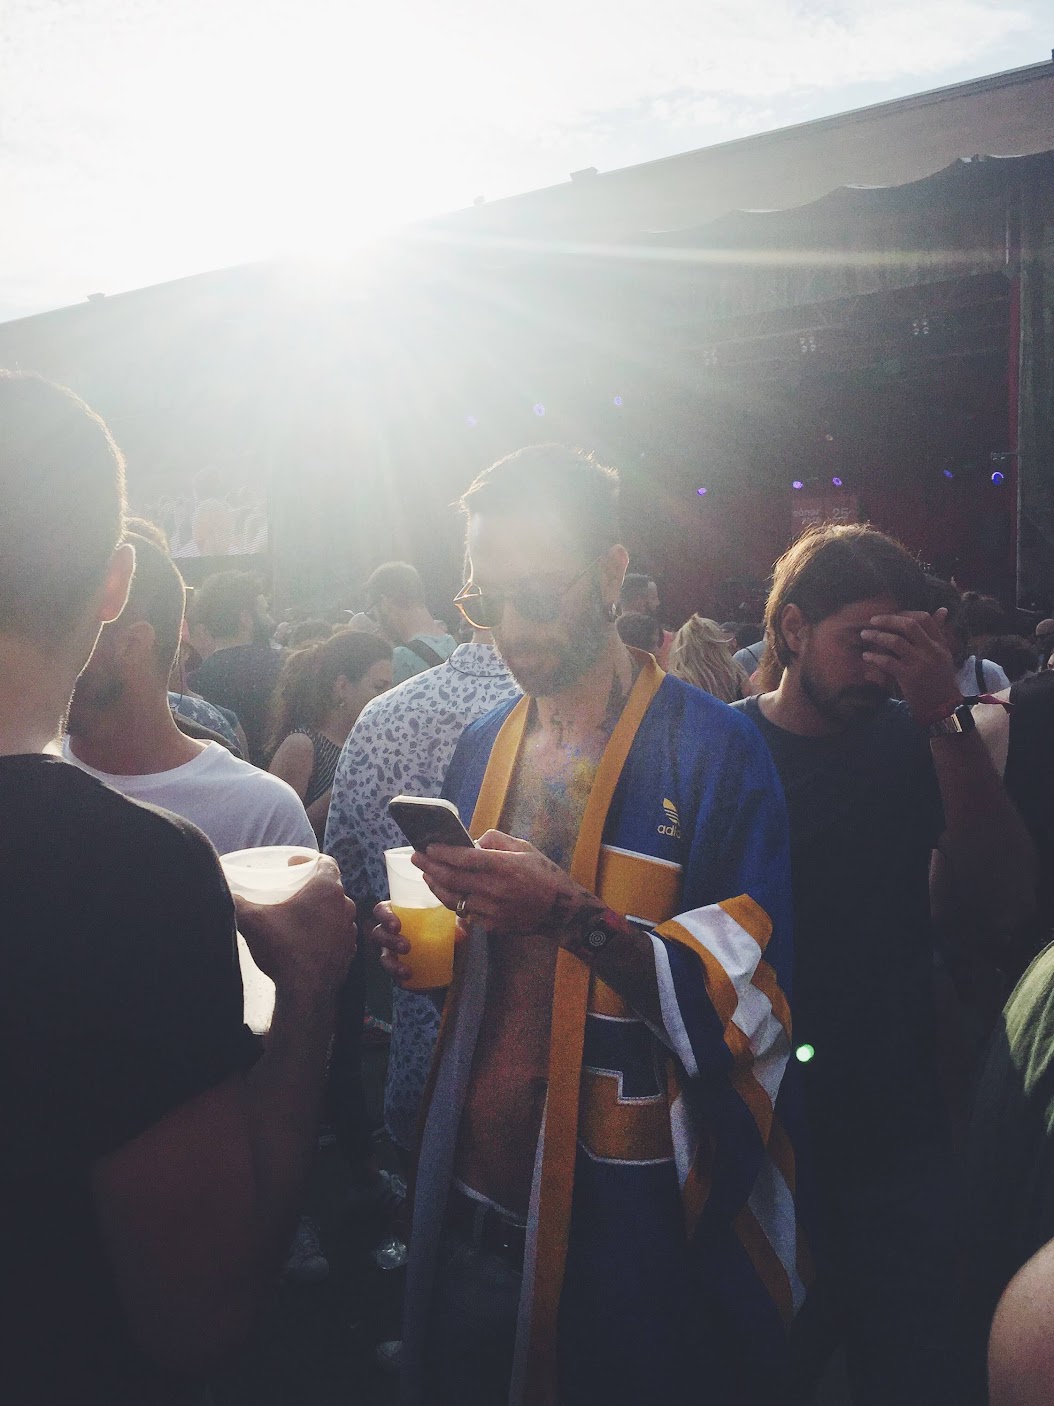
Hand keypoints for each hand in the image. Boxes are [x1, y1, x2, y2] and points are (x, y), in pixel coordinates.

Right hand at [235, 855, 355, 992]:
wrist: (306, 992)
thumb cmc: (283, 948)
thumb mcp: (252, 920)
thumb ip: (235, 900)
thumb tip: (220, 888)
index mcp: (327, 890)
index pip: (325, 862)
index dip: (308, 860)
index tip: (291, 866)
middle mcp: (345, 906)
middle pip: (331, 887)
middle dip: (312, 886)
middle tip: (291, 891)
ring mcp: (350, 930)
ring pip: (336, 911)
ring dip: (321, 910)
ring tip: (298, 916)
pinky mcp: (349, 951)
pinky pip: (338, 933)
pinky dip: (325, 932)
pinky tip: (307, 940)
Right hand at [369, 901, 468, 988]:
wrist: (453, 961)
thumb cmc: (446, 932)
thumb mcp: (453, 925)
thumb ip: (457, 925)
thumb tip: (461, 933)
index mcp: (400, 914)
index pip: (382, 910)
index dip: (384, 916)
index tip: (396, 925)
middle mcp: (392, 933)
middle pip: (378, 933)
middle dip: (389, 940)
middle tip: (406, 947)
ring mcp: (393, 953)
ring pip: (383, 957)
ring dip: (392, 964)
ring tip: (405, 971)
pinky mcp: (399, 972)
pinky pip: (393, 977)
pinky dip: (400, 979)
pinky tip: (409, 981)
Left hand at [413, 830, 593, 937]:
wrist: (561, 911)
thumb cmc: (545, 875)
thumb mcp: (525, 848)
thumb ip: (497, 841)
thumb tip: (473, 841)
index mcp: (504, 865)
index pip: (463, 858)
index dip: (442, 852)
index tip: (428, 847)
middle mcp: (495, 888)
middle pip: (452, 878)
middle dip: (430, 867)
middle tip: (416, 858)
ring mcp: (492, 910)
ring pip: (453, 898)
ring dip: (436, 886)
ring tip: (427, 875)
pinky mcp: (492, 925)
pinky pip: (466, 912)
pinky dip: (455, 901)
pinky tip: (448, 892)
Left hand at [859, 609, 960, 722]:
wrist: (943, 709)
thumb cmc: (941, 681)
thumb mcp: (944, 655)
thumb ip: (938, 634)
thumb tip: (941, 609)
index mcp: (940, 644)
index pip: (925, 619)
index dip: (905, 614)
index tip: (891, 616)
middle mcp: (931, 651)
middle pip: (909, 625)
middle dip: (888, 620)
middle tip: (873, 620)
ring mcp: (920, 664)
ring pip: (895, 641)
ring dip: (876, 636)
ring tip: (865, 635)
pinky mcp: (909, 677)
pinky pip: (887, 662)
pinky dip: (874, 657)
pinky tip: (867, 656)